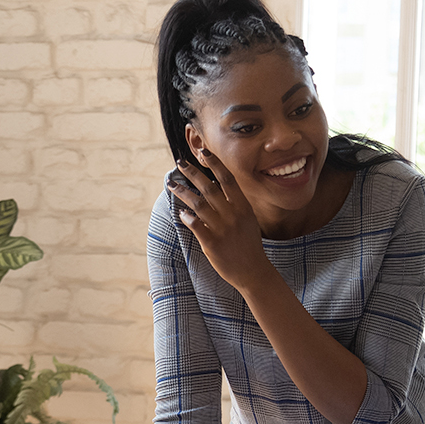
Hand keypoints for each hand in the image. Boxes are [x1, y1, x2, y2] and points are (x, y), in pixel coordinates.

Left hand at [169, 149, 276, 292]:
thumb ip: (234, 203)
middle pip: (210, 188)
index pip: (227, 179)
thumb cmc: (249, 244)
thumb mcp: (248, 219)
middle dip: (193, 172)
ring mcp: (222, 229)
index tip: (203, 151)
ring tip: (171, 184)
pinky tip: (181, 212)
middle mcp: (233, 215)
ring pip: (199, 204)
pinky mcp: (213, 244)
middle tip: (180, 162)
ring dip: (183, 192)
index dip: (215, 164)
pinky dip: (187, 217)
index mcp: (243, 206)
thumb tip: (217, 186)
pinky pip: (196, 226)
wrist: (253, 271)